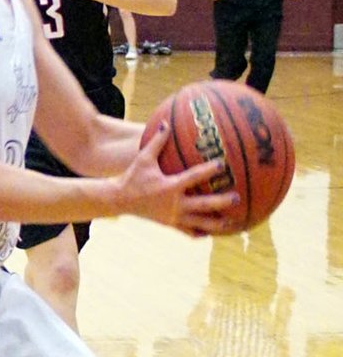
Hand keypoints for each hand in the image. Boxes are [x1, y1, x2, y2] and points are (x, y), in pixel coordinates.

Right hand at [117, 124, 239, 235]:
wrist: (120, 200)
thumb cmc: (132, 177)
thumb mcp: (143, 158)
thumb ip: (157, 141)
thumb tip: (167, 123)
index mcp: (170, 187)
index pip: (193, 177)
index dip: (209, 170)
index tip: (223, 164)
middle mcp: (174, 204)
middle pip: (203, 205)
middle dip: (221, 202)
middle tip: (237, 197)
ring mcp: (173, 217)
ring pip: (199, 223)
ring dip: (216, 224)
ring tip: (231, 223)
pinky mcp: (169, 224)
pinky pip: (188, 232)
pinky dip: (200, 233)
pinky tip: (211, 233)